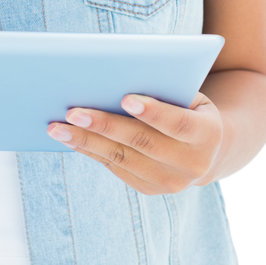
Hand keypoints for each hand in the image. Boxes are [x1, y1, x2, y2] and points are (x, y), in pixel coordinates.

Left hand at [47, 91, 223, 194]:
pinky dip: (90, 151)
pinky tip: (69, 138)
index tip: (125, 98)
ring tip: (57, 127)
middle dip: (104, 125)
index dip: (153, 112)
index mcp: (208, 135)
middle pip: (142, 142)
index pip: (178, 123)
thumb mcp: (190, 93)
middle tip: (72, 111)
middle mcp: (193, 165)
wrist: (208, 148)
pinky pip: (116, 168)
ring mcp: (171, 183)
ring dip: (86, 141)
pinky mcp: (150, 189)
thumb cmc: (190, 105)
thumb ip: (164, 87)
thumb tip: (117, 75)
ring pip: (123, 158)